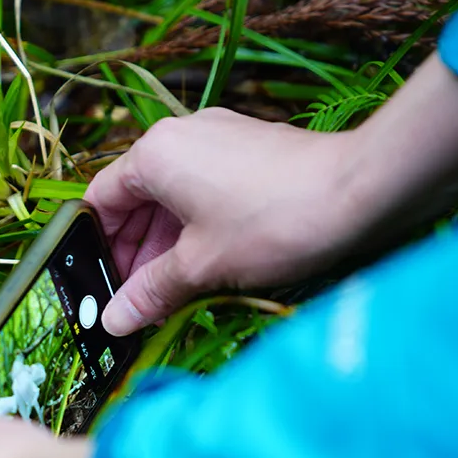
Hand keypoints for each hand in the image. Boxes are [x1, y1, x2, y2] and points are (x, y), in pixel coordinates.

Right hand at [85, 107, 360, 335]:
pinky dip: (195, 230)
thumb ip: (149, 292)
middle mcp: (181, 137)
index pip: (99, 201)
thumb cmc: (273, 221)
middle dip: (132, 254)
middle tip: (134, 302)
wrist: (363, 191)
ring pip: (171, 199)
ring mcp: (218, 140)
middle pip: (134, 201)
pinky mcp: (249, 152)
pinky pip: (203, 192)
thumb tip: (115, 320)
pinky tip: (205, 267)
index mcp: (155, 154)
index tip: (99, 287)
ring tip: (168, 294)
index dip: (94, 249)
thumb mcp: (200, 266)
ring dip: (164, 248)